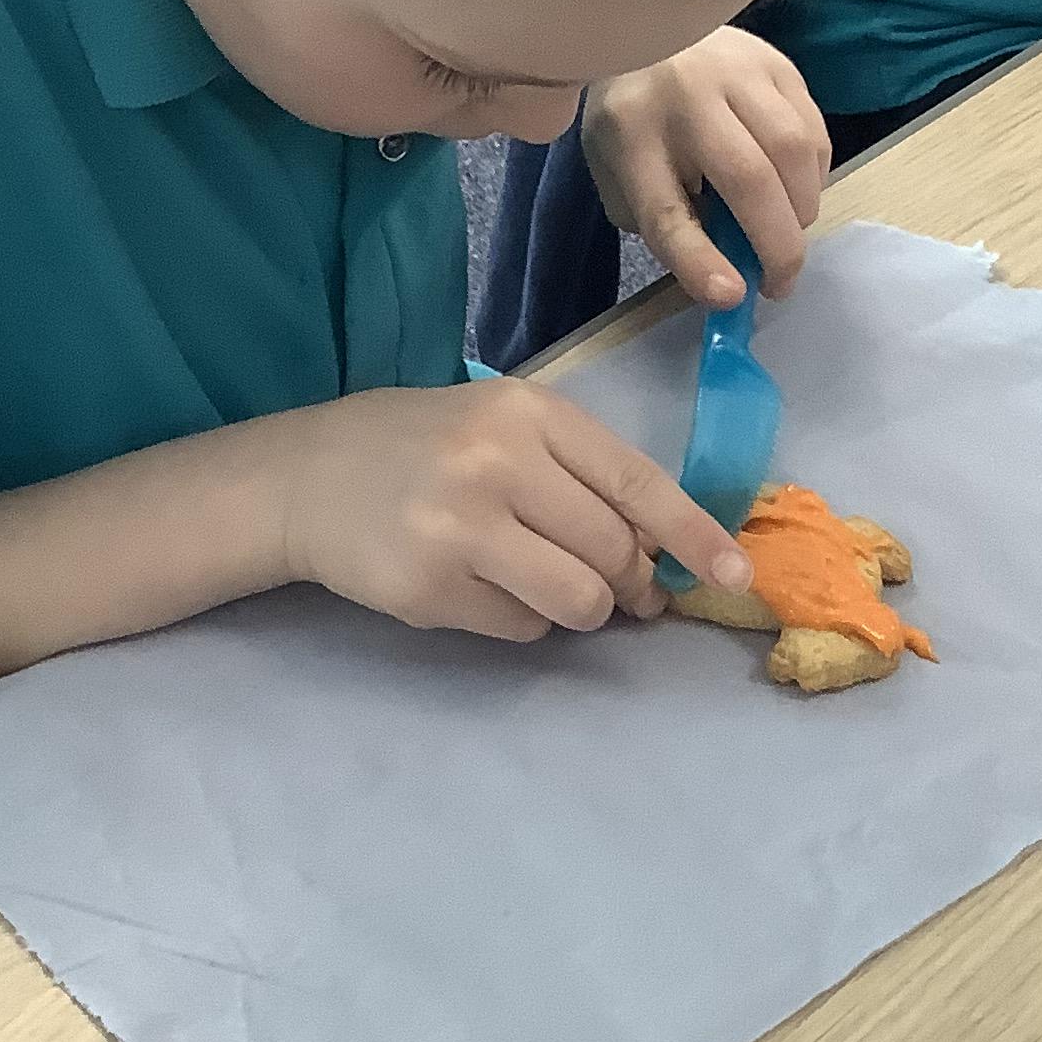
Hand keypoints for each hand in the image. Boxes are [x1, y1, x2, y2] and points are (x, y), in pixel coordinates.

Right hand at [274, 384, 751, 643]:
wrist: (306, 476)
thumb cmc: (424, 448)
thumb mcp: (503, 429)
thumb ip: (582, 476)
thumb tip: (665, 556)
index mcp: (527, 414)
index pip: (635, 482)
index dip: (694, 534)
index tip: (736, 574)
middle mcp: (496, 464)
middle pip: (614, 551)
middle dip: (631, 583)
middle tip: (623, 590)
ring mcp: (459, 528)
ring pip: (578, 600)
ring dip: (583, 609)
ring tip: (549, 587)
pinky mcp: (430, 587)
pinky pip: (522, 628)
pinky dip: (522, 621)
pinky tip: (482, 588)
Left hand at [581, 30, 829, 307]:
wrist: (644, 31)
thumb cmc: (633, 122)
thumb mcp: (623, 179)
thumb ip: (668, 227)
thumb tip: (727, 277)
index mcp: (630, 133)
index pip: (667, 209)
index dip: (701, 260)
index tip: (733, 298)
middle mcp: (684, 95)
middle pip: (747, 178)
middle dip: (775, 245)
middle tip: (779, 283)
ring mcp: (736, 69)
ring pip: (792, 150)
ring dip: (800, 210)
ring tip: (785, 233)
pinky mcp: (777, 62)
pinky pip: (812, 131)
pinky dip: (813, 176)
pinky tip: (793, 188)